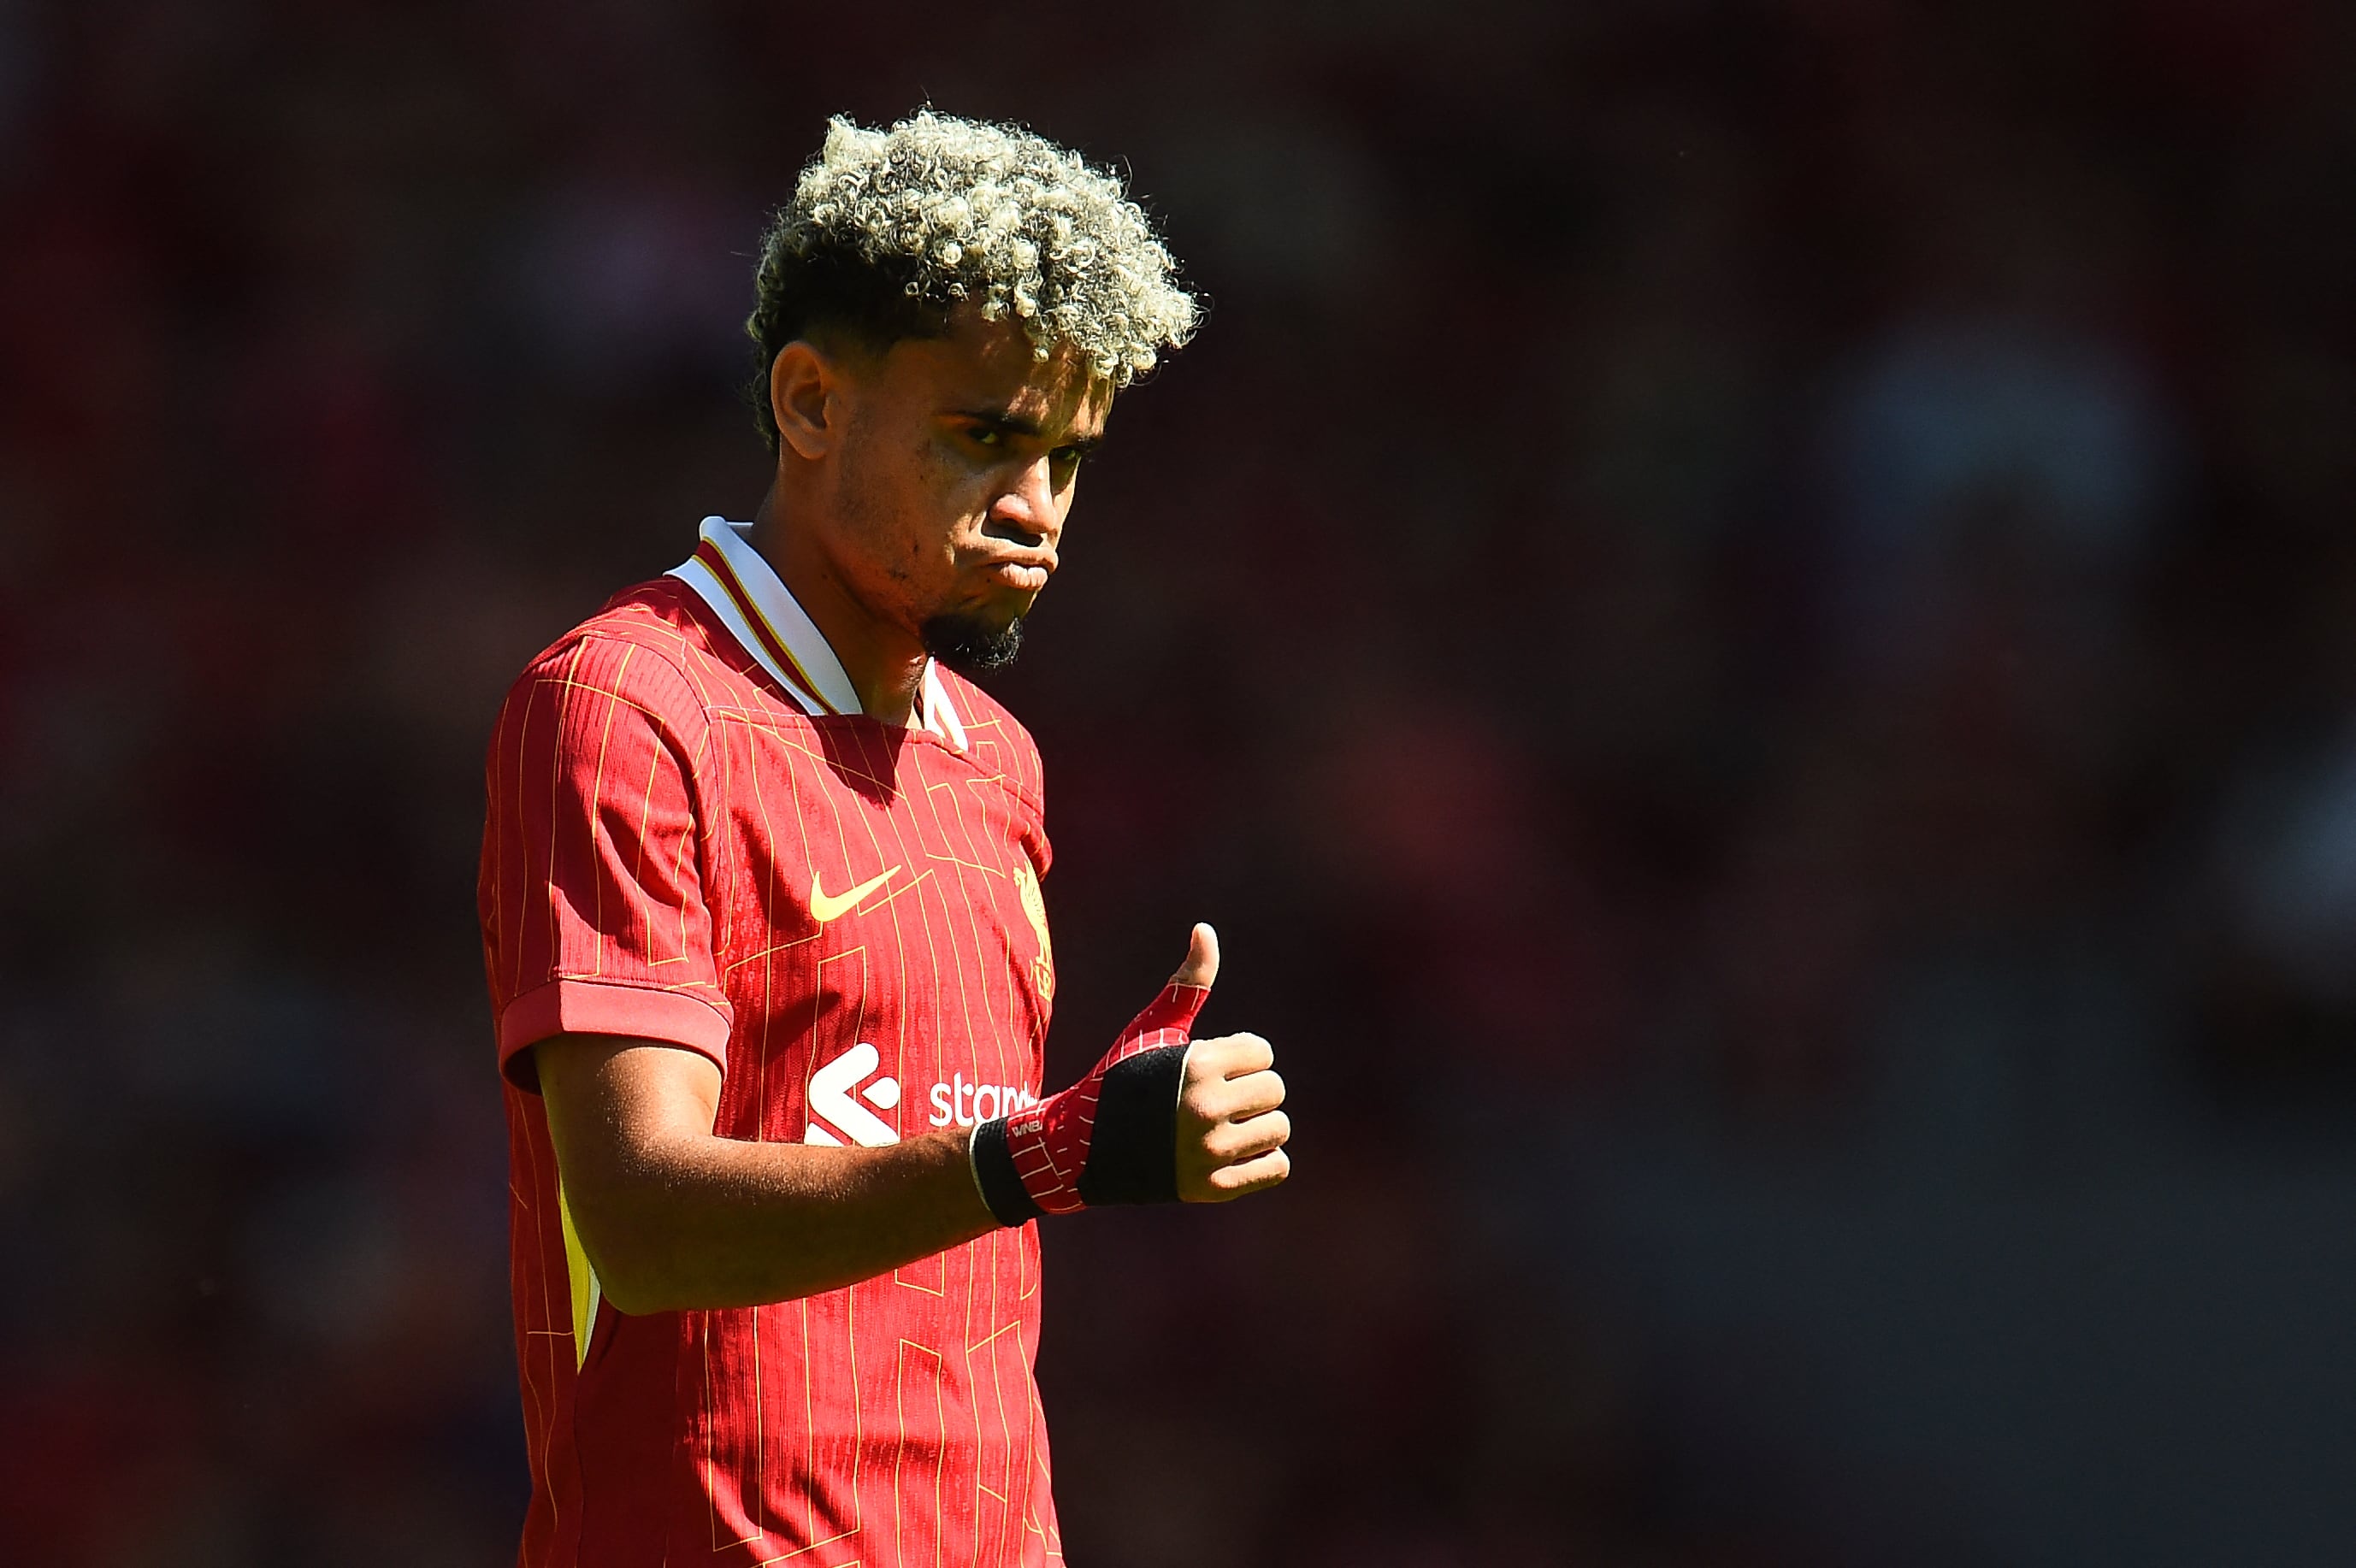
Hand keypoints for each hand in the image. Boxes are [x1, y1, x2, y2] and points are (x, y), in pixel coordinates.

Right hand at [969, 921, 1291, 1221]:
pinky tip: (1233, 1150)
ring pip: (1278, 1129)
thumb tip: (1205, 928)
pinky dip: (1262, 1160)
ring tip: (1223, 1124)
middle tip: (1215, 1098)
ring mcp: (1209, 1152)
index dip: (1238, 1057)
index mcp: (1198, 1064)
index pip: (1261, 1053)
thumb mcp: (1152, 1028)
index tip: (1208, 1067)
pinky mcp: (1212, 1188)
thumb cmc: (1121, 1078)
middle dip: (1249, 1090)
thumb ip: (1188, 984)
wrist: (1081, 1145)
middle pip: (1274, 1090)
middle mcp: (1205, 1108)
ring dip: (1257, 1125)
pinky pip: (1276, 1168)